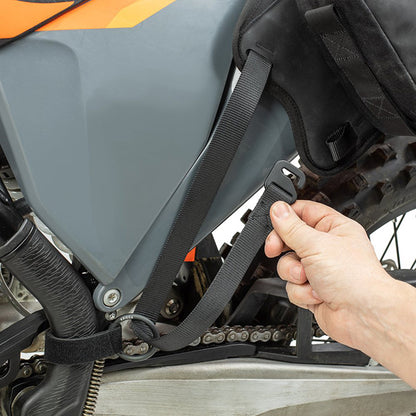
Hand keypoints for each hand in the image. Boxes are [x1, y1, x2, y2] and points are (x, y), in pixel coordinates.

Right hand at [265, 200, 391, 348]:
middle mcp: (326, 248)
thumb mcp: (316, 244)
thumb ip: (291, 227)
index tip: (274, 224)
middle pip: (290, 240)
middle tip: (275, 250)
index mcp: (334, 228)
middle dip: (283, 249)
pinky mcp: (313, 290)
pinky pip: (292, 286)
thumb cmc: (355, 278)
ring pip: (288, 265)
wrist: (363, 315)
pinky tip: (316, 294)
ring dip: (294, 273)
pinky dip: (301, 291)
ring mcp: (319, 270)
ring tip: (307, 278)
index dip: (286, 218)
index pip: (303, 213)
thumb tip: (278, 209)